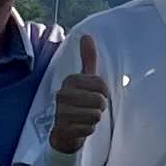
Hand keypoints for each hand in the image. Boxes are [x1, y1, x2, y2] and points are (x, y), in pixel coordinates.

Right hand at [48, 36, 108, 155]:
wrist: (63, 131)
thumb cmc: (78, 101)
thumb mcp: (84, 79)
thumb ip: (88, 58)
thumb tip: (86, 35)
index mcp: (70, 80)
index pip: (101, 84)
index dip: (104, 92)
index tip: (97, 95)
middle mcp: (62, 94)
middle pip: (99, 100)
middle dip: (100, 107)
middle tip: (90, 108)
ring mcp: (60, 112)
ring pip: (95, 115)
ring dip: (94, 119)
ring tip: (85, 118)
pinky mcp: (62, 129)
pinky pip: (89, 129)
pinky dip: (88, 130)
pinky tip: (80, 128)